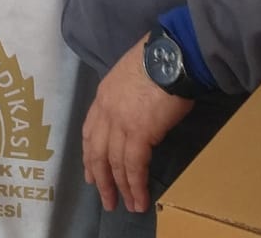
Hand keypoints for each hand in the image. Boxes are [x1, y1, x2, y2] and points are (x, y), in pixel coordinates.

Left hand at [81, 36, 193, 213]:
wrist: (170, 56)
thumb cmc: (157, 60)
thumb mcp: (130, 75)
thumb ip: (127, 96)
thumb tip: (137, 112)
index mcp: (103, 96)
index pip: (89, 131)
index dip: (89, 154)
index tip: (91, 172)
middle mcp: (106, 111)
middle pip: (97, 151)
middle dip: (101, 178)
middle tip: (105, 198)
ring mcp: (120, 123)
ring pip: (115, 163)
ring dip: (121, 188)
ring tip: (128, 205)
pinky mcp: (138, 133)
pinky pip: (133, 166)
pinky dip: (136, 184)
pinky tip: (140, 198)